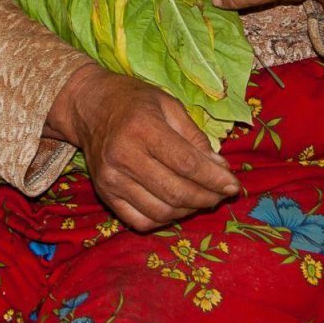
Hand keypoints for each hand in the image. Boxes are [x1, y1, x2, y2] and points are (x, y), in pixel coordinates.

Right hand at [46, 65, 239, 230]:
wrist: (90, 107)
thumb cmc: (134, 101)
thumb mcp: (170, 105)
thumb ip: (195, 138)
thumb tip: (221, 169)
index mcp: (142, 128)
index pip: (186, 163)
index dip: (214, 179)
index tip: (233, 185)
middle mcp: (123, 157)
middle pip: (175, 191)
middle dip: (207, 197)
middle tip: (222, 194)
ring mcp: (111, 179)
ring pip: (160, 211)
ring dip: (189, 210)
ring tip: (203, 199)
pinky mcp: (104, 194)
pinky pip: (140, 221)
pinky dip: (165, 219)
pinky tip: (177, 206)